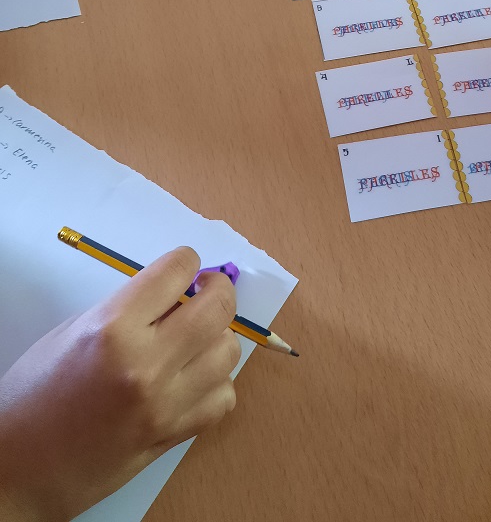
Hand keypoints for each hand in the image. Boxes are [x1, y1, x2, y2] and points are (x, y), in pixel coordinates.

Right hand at [0, 248, 240, 521]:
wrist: (20, 469)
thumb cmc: (35, 393)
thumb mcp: (75, 331)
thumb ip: (129, 308)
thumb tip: (176, 292)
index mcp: (113, 328)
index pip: (176, 272)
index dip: (186, 262)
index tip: (186, 267)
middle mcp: (146, 364)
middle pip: (217, 309)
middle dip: (218, 290)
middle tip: (206, 290)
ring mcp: (164, 404)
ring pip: (228, 352)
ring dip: (218, 337)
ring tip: (196, 337)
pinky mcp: (172, 436)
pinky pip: (223, 398)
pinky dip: (216, 383)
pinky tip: (194, 378)